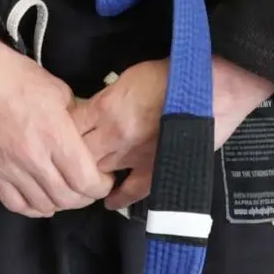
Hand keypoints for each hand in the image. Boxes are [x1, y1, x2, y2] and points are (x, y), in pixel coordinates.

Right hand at [0, 33, 112, 216]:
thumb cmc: (15, 75)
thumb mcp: (58, 89)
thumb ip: (74, 117)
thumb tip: (86, 134)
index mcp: (55, 135)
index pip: (85, 180)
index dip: (100, 186)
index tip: (105, 180)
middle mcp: (33, 158)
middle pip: (67, 198)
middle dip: (85, 197)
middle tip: (90, 188)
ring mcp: (9, 169)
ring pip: (42, 205)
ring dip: (60, 204)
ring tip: (67, 193)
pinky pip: (15, 204)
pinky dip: (32, 208)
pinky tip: (41, 200)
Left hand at [70, 55, 273, 210]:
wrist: (213, 85)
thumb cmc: (173, 73)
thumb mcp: (129, 76)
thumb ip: (106, 98)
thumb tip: (91, 113)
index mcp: (106, 108)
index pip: (68, 129)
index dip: (60, 134)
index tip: (60, 136)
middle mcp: (114, 136)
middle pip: (78, 155)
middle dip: (70, 157)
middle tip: (66, 160)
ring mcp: (134, 157)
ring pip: (98, 174)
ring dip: (89, 176)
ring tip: (83, 179)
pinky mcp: (156, 170)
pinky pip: (130, 191)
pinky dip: (117, 198)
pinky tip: (110, 201)